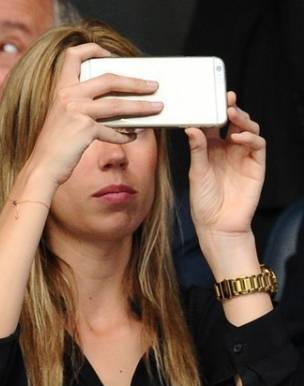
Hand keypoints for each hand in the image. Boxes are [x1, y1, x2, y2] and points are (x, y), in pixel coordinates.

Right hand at [26, 43, 162, 185]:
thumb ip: (82, 104)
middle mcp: (67, 95)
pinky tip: (132, 136)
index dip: (93, 49)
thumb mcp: (64, 116)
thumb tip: (117, 100)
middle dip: (135, 82)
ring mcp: (75, 111)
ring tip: (157, 107)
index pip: (73, 55)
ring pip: (117, 104)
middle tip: (153, 85)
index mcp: (60, 88)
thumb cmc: (55, 144)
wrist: (42, 167)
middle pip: (109, 79)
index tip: (111, 55)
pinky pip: (113, 130)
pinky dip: (125, 135)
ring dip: (141, 106)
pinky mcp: (84, 129)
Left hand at [186, 92, 263, 236]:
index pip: (213, 125)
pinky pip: (258, 145)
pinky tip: (239, 136)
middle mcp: (227, 150)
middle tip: (226, 98)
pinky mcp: (256, 165)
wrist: (218, 225)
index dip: (212, 111)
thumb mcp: (196, 172)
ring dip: (242, 119)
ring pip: (248, 129)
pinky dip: (250, 137)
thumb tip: (191, 128)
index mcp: (210, 149)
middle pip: (233, 123)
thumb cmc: (203, 201)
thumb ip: (197, 150)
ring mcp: (243, 156)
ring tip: (232, 113)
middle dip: (231, 109)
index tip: (208, 97)